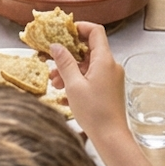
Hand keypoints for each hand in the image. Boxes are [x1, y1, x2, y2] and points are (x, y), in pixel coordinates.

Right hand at [47, 22, 127, 143]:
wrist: (111, 137)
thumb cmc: (94, 113)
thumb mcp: (73, 85)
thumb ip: (64, 63)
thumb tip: (56, 46)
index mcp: (105, 60)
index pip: (95, 31)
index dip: (80, 27)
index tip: (64, 31)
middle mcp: (111, 66)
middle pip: (89, 50)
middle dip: (69, 55)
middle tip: (53, 63)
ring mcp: (112, 78)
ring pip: (89, 65)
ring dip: (71, 70)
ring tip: (55, 82)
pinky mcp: (110, 89)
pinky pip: (93, 77)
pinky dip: (79, 80)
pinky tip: (65, 92)